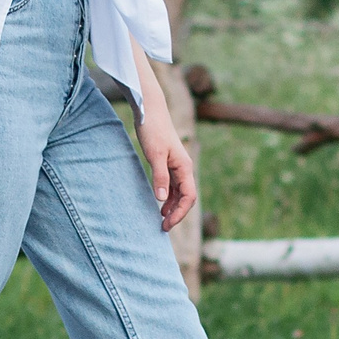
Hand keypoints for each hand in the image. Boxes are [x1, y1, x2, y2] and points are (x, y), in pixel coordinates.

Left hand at [135, 106, 197, 232]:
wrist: (150, 111)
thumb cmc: (153, 130)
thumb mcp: (154, 155)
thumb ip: (160, 177)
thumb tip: (162, 200)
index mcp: (185, 167)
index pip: (189, 197)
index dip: (179, 213)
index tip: (166, 224)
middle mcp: (184, 168)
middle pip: (186, 198)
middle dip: (177, 214)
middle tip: (162, 227)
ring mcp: (177, 166)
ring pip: (180, 193)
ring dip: (172, 207)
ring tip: (161, 220)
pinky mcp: (169, 163)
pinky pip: (173, 186)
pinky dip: (168, 197)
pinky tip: (160, 204)